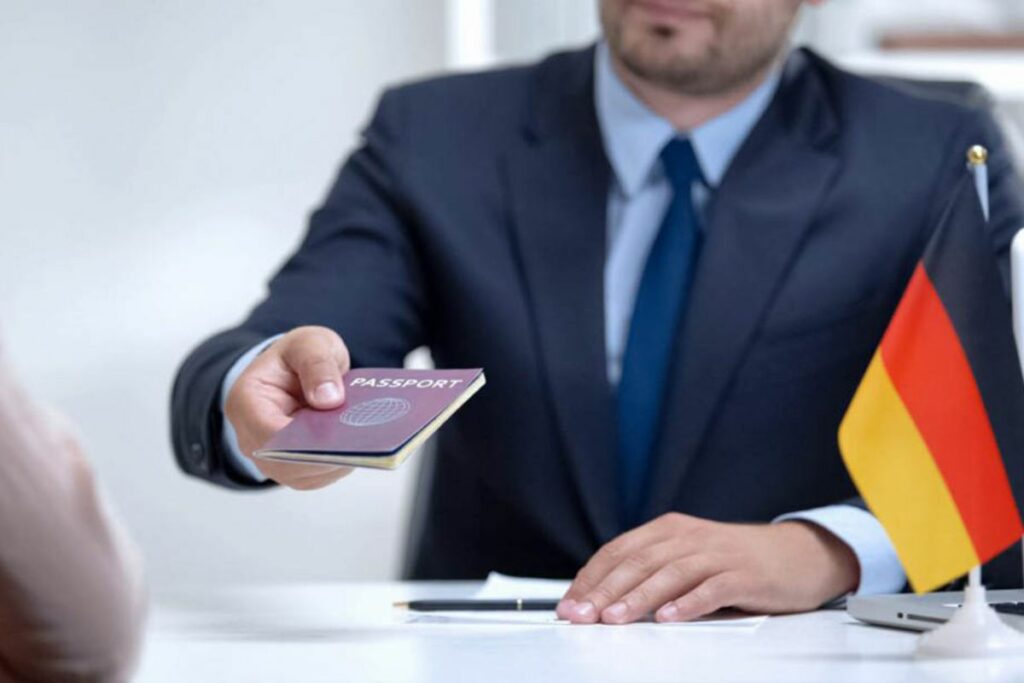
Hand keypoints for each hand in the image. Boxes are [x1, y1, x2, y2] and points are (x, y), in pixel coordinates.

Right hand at [225, 325, 354, 489]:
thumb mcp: (308, 343)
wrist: (298, 368)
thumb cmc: (297, 357)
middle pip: (288, 463)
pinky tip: (364, 445)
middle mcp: (253, 438)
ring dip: (339, 460)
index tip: (338, 435)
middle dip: (327, 454)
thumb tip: (329, 399)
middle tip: (365, 441)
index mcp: (246, 403)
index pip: (269, 435)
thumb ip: (317, 364)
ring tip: (369, 441)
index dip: (304, 441)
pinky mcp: (296, 467)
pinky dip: (342, 462)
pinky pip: (319, 474)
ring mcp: (273, 458)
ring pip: (306, 474)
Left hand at [557, 513, 858, 623]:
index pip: (619, 551)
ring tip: (614, 619)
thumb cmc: (736, 561)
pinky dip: (688, 603)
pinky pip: (712, 589)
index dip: (591, 578)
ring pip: (669, 574)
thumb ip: (652, 572)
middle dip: (604, 590)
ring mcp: (717, 554)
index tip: (569, 604)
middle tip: (582, 615)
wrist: (798, 554)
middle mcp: (689, 537)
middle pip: (638, 562)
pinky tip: (670, 618)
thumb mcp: (688, 557)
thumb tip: (603, 601)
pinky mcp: (743, 575)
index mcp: (669, 530)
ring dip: (638, 598)